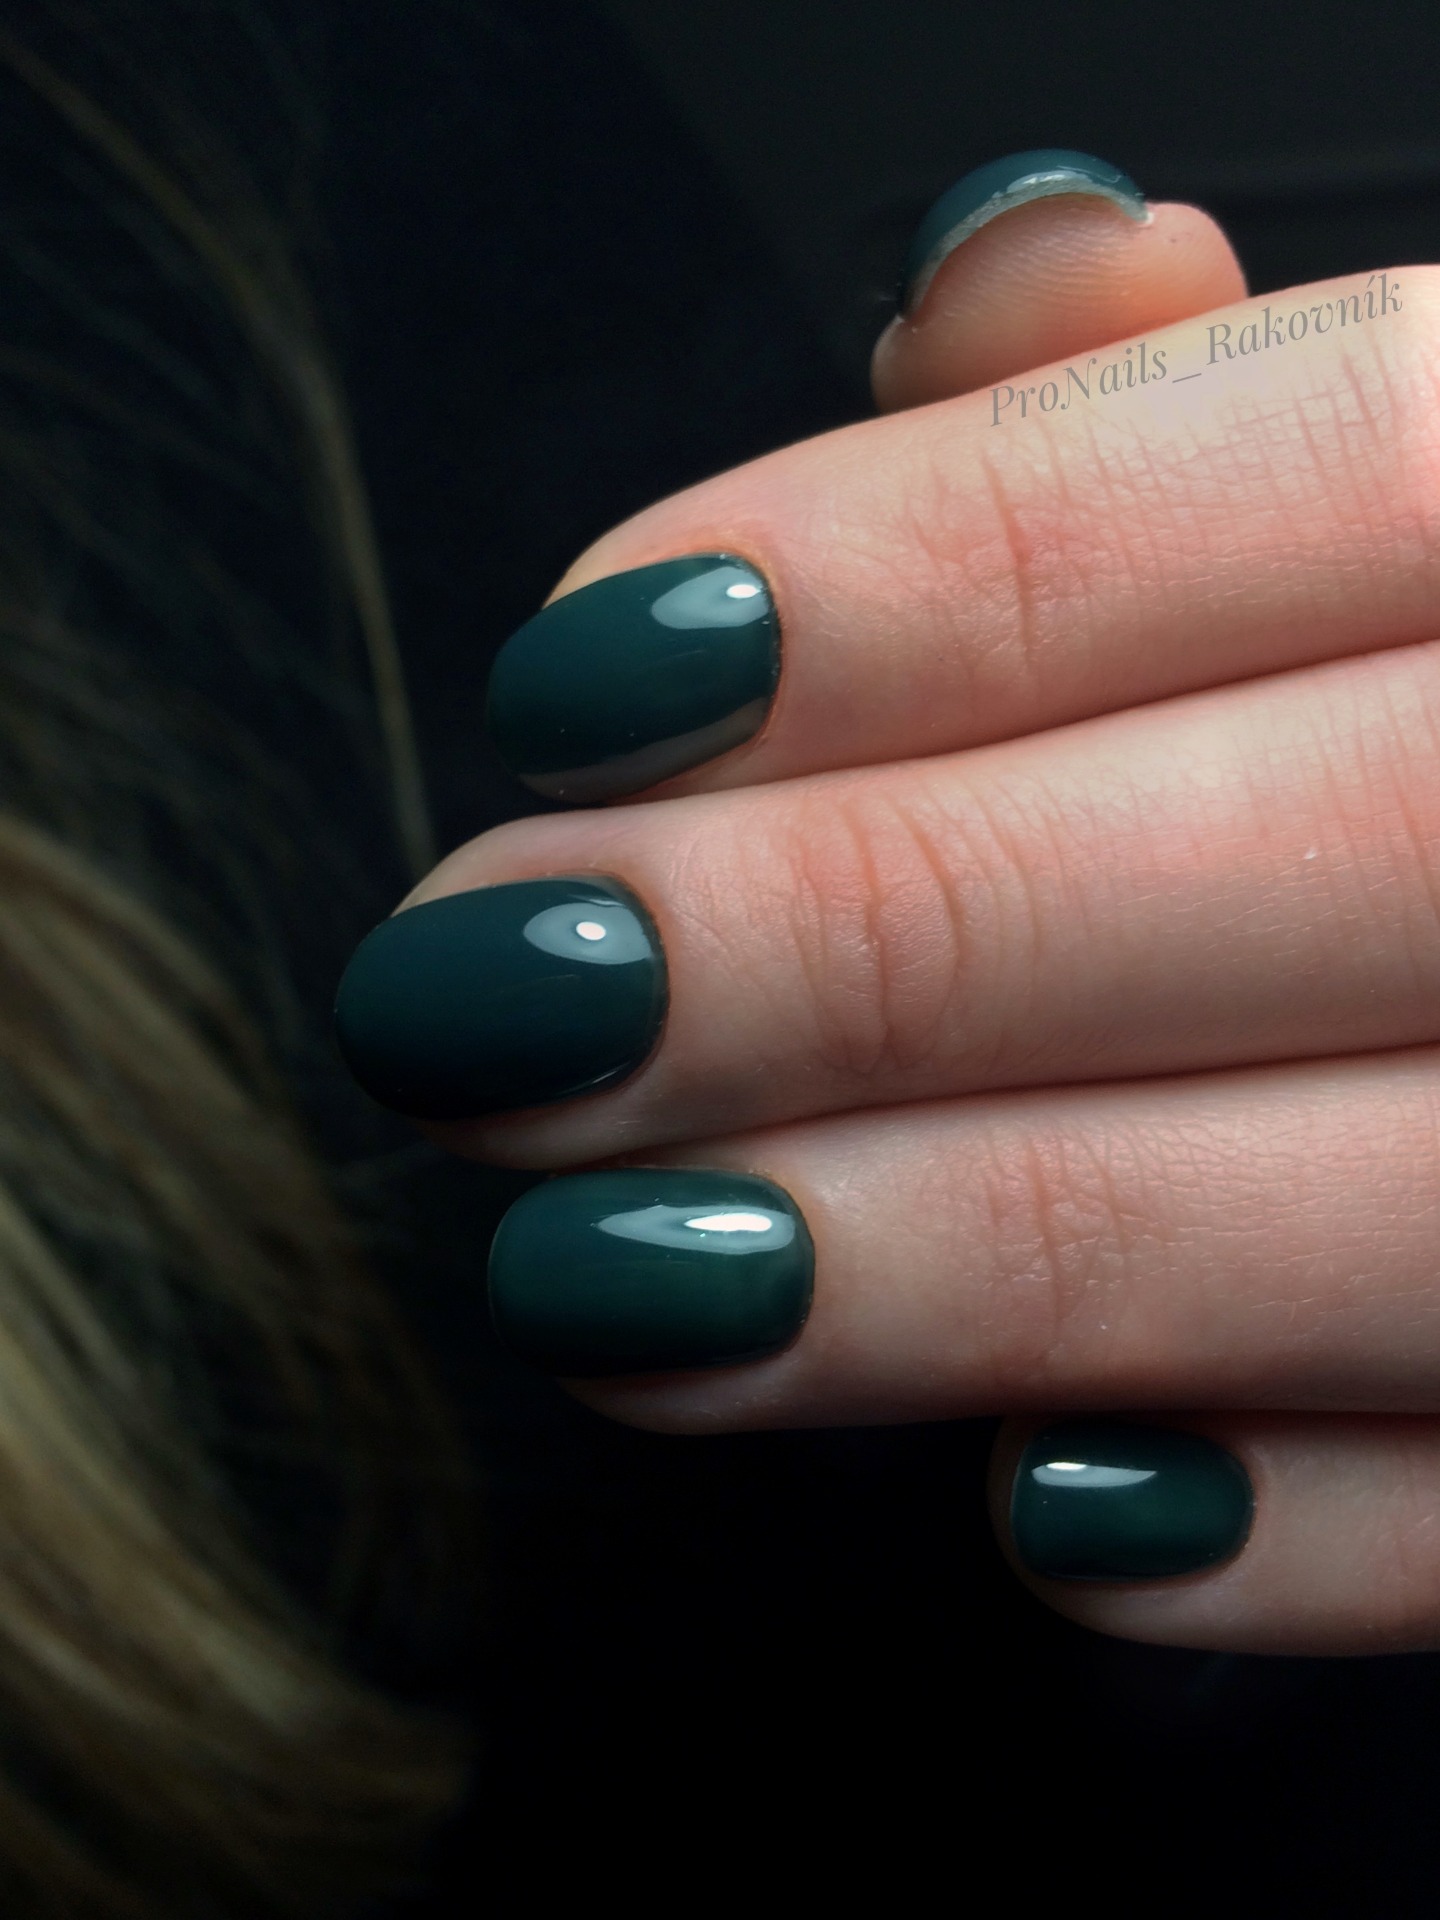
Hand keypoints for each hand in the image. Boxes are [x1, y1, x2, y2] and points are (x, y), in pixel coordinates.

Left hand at [336, 152, 1439, 1656]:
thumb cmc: (1427, 680)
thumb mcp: (1377, 473)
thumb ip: (1184, 399)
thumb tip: (1014, 257)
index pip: (1297, 469)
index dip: (905, 586)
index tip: (576, 688)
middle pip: (1323, 855)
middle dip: (853, 941)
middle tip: (497, 1012)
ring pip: (1398, 1212)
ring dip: (962, 1255)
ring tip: (611, 1272)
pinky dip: (1293, 1529)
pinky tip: (1045, 1503)